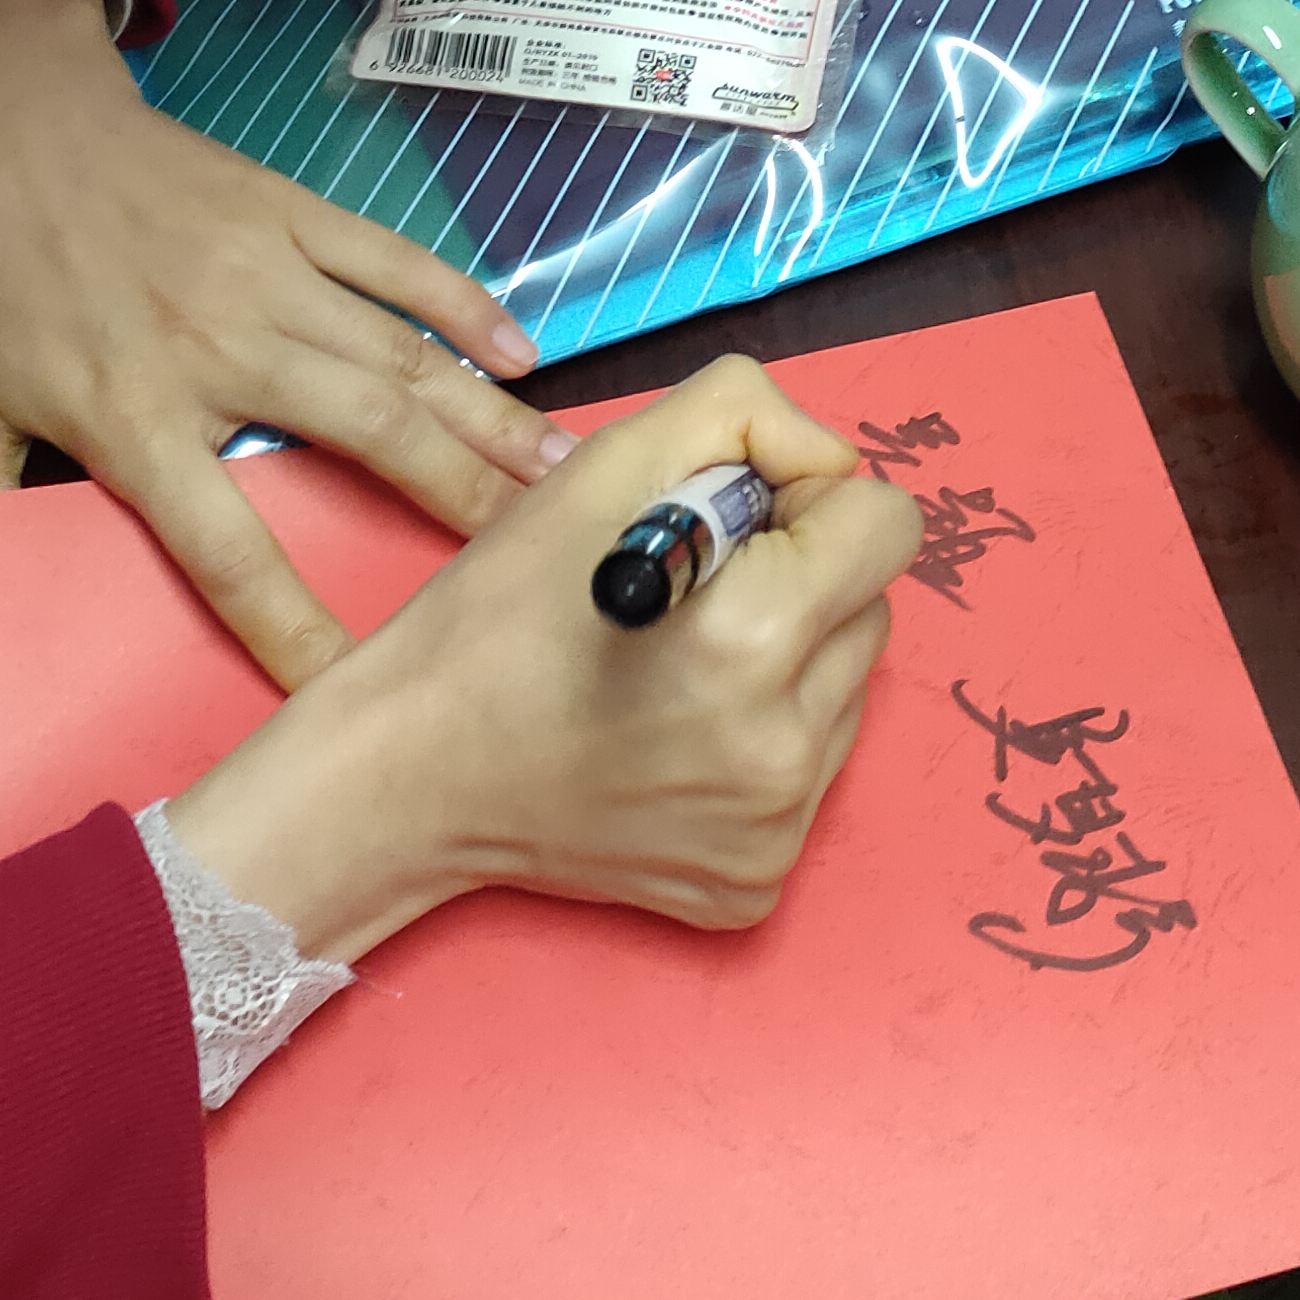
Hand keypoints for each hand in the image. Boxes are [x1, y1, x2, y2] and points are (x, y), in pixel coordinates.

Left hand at [0, 0, 558, 684]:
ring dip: (488, 421)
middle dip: (460, 508)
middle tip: (540, 567)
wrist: (6, 116)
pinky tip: (523, 356)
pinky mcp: (296, 215)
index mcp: (133, 414)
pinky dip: (465, 308)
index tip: (357, 690)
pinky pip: (397, 265)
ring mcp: (272, 274)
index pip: (230, 551)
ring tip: (564, 478)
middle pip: (369, 441)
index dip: (295, 631)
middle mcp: (223, 348)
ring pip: (403, 360)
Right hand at [161, 358, 921, 963]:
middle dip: (802, 582)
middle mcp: (781, 753)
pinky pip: (810, 776)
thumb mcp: (606, 465)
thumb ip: (741, 415)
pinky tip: (674, 739)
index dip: (806, 503)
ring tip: (679, 668)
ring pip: (846, 692)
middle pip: (872, 609)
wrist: (413, 776)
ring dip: (790, 660)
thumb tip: (832, 460)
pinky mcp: (758, 884)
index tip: (730, 523)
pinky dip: (760, 742)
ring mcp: (775, 832)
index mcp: (750, 640)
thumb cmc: (496, 615)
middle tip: (693, 596)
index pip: (886, 526)